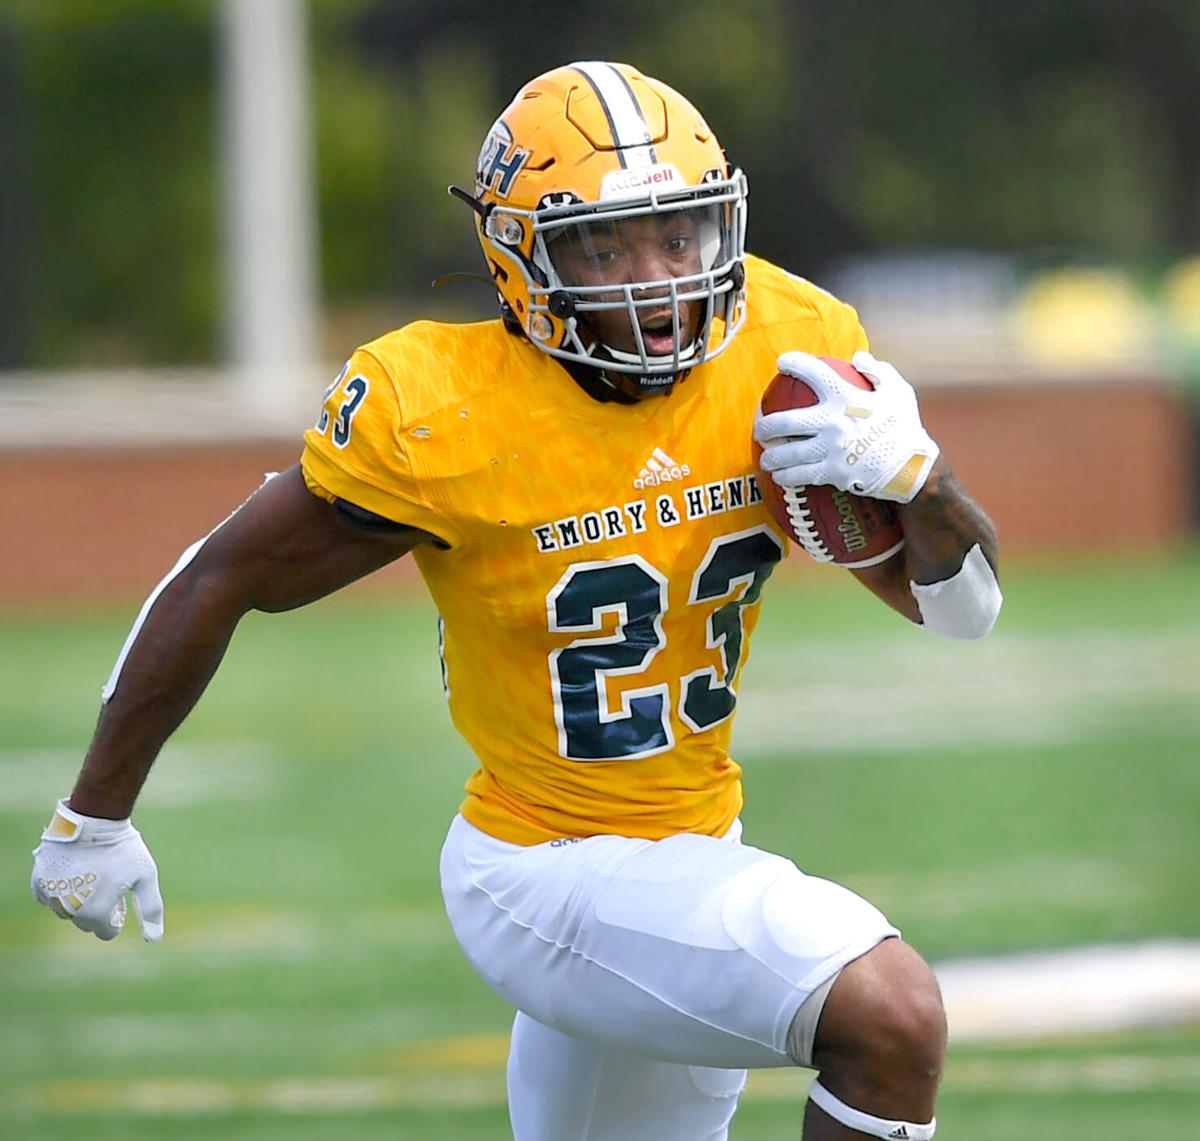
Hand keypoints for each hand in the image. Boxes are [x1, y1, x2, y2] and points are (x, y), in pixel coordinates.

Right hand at [31, 800, 163, 941]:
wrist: (95, 819)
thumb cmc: (123, 848)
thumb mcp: (145, 876)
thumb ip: (151, 908)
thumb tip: (154, 938)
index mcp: (95, 913)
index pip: (106, 932)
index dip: (117, 917)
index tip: (121, 899)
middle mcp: (69, 910)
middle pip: (85, 923)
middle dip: (98, 910)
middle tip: (108, 885)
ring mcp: (51, 896)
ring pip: (66, 912)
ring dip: (78, 902)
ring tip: (93, 878)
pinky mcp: (39, 880)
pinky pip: (47, 897)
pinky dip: (59, 891)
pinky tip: (72, 874)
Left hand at [754, 350, 939, 502]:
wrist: (913, 468)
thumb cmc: (905, 428)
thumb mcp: (899, 392)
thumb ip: (878, 370)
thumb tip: (857, 357)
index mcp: (846, 397)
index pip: (814, 373)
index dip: (794, 364)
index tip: (781, 362)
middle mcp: (833, 421)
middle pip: (784, 421)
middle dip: (765, 425)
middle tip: (761, 428)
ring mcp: (830, 449)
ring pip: (786, 452)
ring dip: (770, 455)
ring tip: (766, 456)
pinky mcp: (832, 473)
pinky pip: (799, 475)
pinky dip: (785, 475)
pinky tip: (779, 475)